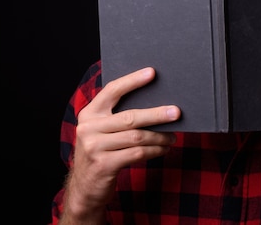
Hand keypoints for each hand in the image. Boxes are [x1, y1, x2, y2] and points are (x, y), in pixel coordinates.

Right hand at [62, 67, 179, 221]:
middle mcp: (89, 128)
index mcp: (89, 114)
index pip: (112, 91)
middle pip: (130, 117)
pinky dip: (154, 151)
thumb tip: (154, 103)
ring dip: (159, 136)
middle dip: (156, 114)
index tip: (152, 72)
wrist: (84, 188)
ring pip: (137, 137)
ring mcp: (94, 147)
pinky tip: (163, 149)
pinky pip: (137, 154)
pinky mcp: (104, 165)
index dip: (133, 81)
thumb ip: (117, 117)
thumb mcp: (101, 132)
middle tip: (176, 112)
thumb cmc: (101, 153)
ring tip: (173, 136)